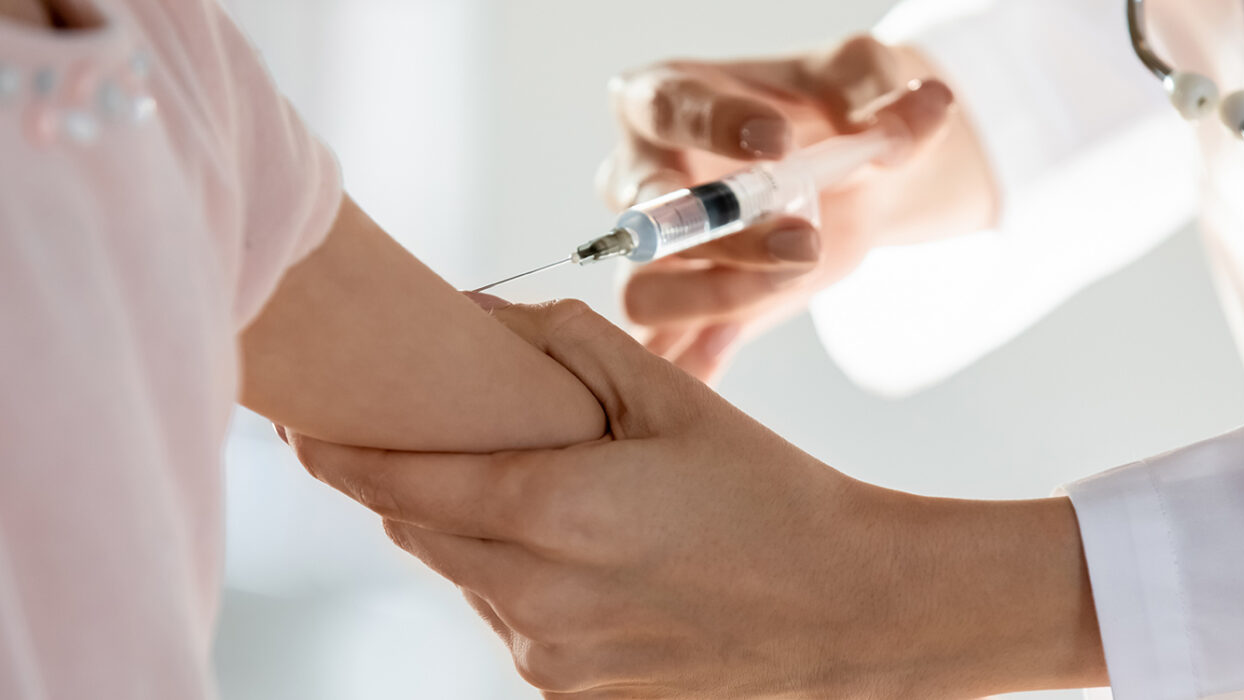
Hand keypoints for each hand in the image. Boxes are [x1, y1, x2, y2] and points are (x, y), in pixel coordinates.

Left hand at [288, 300, 1104, 697]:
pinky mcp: (576, 699)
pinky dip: (520, 586)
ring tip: (530, 496)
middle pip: (420, 532)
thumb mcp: (675, 397)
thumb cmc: (770, 492)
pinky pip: (514, 627)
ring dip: (472, 535)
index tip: (296, 428)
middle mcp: (537, 599)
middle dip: (400, 488)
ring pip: (467, 580)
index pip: (400, 483)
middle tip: (402, 441)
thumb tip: (480, 317)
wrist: (850, 610)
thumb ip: (566, 345)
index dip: (337, 455)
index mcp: (557, 512)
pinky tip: (580, 558)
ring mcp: (554, 661)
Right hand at [597, 37, 974, 381]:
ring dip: (714, 298)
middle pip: (647, 216)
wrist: (846, 176)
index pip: (666, 108)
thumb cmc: (827, 112)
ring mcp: (652, 255)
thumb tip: (916, 119)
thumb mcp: (860, 80)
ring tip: (795, 281)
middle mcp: (639, 179)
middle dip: (721, 233)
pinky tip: (722, 372)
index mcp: (663, 99)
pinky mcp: (680, 311)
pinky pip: (664, 351)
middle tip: (803, 240)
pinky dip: (689, 368)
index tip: (780, 142)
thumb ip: (882, 92)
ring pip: (641, 292)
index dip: (714, 126)